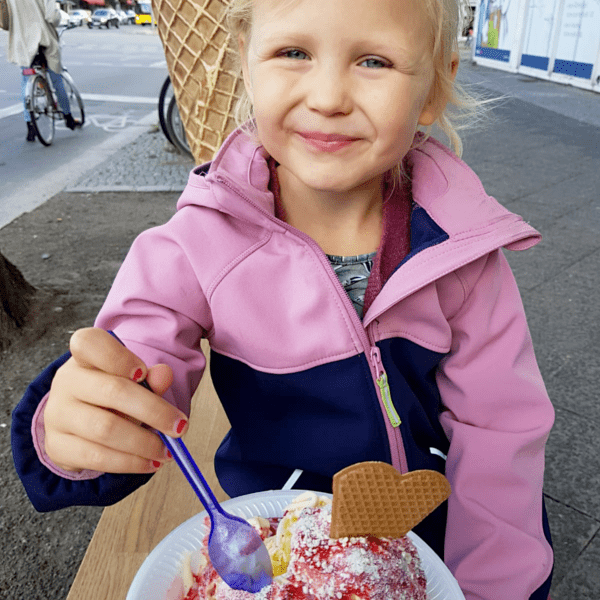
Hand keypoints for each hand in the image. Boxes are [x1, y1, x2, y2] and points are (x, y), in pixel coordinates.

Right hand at [44, 327, 187, 473]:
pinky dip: (128, 463)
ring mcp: (58, 414)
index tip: (143, 373)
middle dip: (153, 411)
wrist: (79, 424)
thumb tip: (164, 374)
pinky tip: (149, 463)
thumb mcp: (133, 381)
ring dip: (143, 443)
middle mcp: (67, 382)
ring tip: (166, 450)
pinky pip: (96, 457)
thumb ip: (151, 378)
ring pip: (105, 429)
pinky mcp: (57, 446)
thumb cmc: (112, 395)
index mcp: (84, 357)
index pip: (90, 343)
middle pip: (112, 391)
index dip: (118, 357)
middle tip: (179, 428)